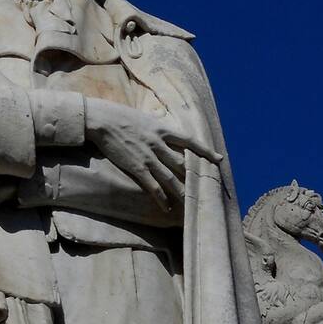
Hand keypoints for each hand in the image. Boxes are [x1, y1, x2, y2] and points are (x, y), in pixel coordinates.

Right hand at [84, 98, 221, 210]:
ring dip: (181, 192)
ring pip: (171, 178)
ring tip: (189, 204)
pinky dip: (161, 198)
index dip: (206, 151)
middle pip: (182, 164)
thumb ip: (155, 123)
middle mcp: (160, 144)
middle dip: (194, 177)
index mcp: (163, 129)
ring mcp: (149, 156)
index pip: (190, 141)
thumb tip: (161, 118)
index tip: (219, 159)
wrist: (103, 120)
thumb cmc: (120, 116)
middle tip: (205, 189)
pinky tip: (166, 207)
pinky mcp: (137, 167)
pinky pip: (152, 186)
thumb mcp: (144, 117)